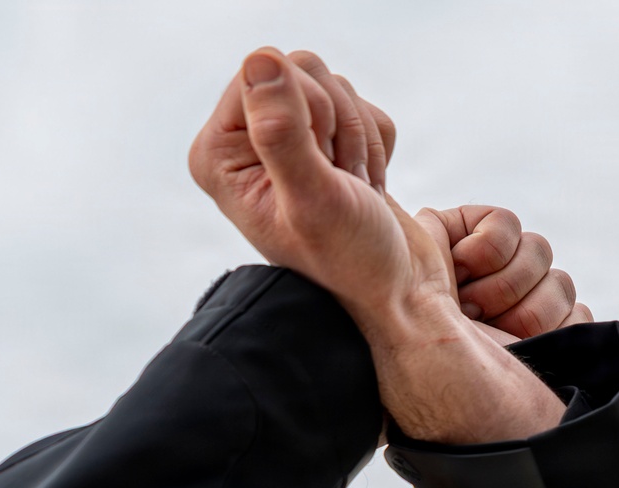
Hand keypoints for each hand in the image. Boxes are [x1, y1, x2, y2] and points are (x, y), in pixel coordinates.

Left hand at [191, 49, 565, 444]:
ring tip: (355, 191)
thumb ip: (282, 133)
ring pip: (334, 84)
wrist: (398, 294)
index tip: (321, 169)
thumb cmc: (354, 263)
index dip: (307, 112)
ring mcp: (287, 144)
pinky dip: (377, 145)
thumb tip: (260, 61)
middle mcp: (244, 147)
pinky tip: (368, 188)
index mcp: (219, 157)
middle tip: (343, 183)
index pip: (262, 71)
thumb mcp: (314, 201)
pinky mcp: (326, 146)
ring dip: (360, 138)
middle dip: (337, 124)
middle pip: (299, 69)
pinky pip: (360, 105)